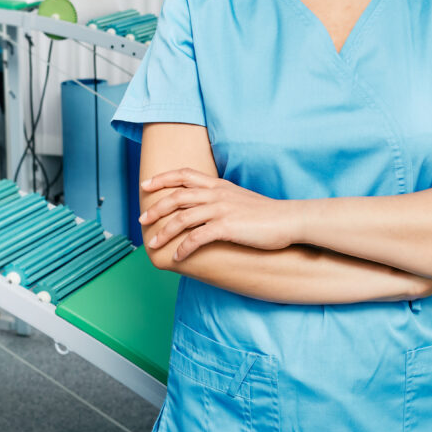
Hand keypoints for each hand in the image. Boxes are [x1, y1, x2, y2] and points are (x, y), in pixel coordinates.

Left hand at [139, 169, 295, 259]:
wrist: (289, 220)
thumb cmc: (266, 214)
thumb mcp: (239, 198)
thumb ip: (221, 197)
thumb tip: (205, 205)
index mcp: (218, 185)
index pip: (184, 174)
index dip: (162, 178)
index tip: (145, 184)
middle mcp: (216, 194)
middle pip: (176, 197)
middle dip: (155, 209)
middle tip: (142, 220)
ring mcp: (221, 209)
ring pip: (182, 219)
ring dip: (164, 232)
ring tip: (153, 244)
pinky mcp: (227, 227)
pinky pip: (197, 238)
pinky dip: (184, 248)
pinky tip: (178, 257)